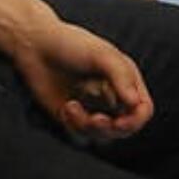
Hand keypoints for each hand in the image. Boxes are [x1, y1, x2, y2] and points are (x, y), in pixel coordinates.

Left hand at [10, 16, 153, 140]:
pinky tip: (66, 107)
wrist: (35, 46)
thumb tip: (135, 104)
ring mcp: (94, 107)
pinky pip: (81, 133)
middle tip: (94, 120)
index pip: (143, 109)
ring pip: (103, 134)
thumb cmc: (71, 44)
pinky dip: (74, 124)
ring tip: (70, 107)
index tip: (118, 122)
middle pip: (125, 127)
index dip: (135, 120)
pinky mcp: (74, 116)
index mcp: (126, 79)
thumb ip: (121, 77)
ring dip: (87, 126)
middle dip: (110, 128)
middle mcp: (113, 95)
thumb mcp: (101, 54)